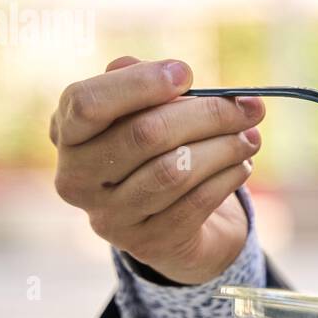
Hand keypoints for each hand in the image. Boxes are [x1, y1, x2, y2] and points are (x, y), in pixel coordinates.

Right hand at [50, 56, 265, 283]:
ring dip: (225, 147)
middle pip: (144, 134)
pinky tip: (243, 164)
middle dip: (207, 114)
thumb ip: (147, 85)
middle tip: (251, 107)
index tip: (186, 73)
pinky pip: (195, 202)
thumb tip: (175, 73)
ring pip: (175, 170)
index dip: (139, 83)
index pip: (86, 103)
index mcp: (66, 134)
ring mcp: (109, 217)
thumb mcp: (142, 111)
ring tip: (251, 136)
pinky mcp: (146, 244)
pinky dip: (227, 177)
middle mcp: (76, 179)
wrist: (168, 222)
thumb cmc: (154, 149)